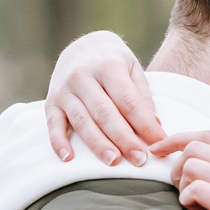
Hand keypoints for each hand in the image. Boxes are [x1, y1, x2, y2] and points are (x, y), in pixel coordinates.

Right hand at [45, 31, 162, 166]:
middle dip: (123, 138)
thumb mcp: (132, 68)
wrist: (81, 47)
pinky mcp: (51, 102)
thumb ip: (142, 96)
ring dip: (97, 144)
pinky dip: (58, 142)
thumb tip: (155, 125)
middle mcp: (82, 76)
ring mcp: (64, 89)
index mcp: (108, 65)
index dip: (145, 124)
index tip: (158, 143)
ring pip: (82, 121)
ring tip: (113, 162)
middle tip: (139, 159)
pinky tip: (69, 158)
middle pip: (105, 113)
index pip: (128, 101)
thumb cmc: (113, 62)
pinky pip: (53, 124)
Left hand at [158, 130, 209, 209]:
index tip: (158, 151)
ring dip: (183, 187)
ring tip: (196, 208)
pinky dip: (187, 202)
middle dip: (177, 168)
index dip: (177, 139)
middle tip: (183, 193)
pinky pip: (196, 189)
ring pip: (192, 165)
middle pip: (196, 147)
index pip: (208, 136)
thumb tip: (190, 167)